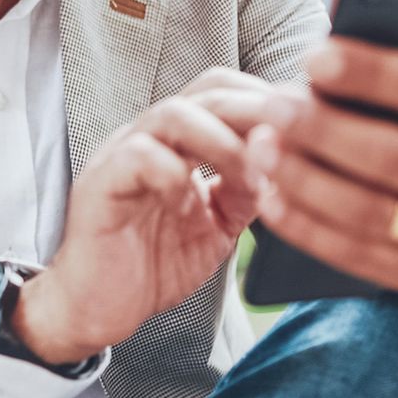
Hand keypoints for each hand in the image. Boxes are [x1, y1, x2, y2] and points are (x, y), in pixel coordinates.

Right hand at [11, 68, 269, 363]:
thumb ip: (245, 194)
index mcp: (179, 141)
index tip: (304, 128)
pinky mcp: (100, 185)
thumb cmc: (150, 263)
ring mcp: (121, 156)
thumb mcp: (217, 226)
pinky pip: (138, 157)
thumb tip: (283, 167)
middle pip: (207, 91)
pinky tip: (190, 211)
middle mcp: (151, 137)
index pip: (224, 90)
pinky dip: (174, 178)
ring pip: (174, 114)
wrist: (94, 308)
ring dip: (222, 143)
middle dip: (256, 111)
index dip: (265, 99)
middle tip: (290, 142)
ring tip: (246, 180)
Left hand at [249, 0, 397, 296]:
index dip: (369, 71)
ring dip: (304, 180)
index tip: (313, 53)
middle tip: (268, 104)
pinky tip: (267, 198)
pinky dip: (306, 227)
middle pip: (389, 155)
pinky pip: (353, 254)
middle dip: (322, 129)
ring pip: (366, 210)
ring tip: (258, 148)